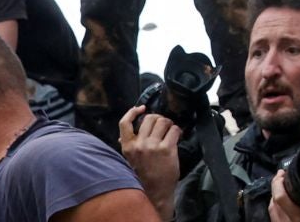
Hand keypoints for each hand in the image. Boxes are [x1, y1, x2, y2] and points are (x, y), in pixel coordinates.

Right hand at [118, 105, 180, 221]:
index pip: (124, 123)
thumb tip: (121, 136)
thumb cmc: (143, 175)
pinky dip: (178, 131)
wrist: (155, 192)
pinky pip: (174, 130)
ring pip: (163, 121)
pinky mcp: (167, 149)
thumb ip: (128, 146)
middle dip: (159, 118)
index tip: (141, 108)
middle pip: (150, 118)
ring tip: (170, 131)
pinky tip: (177, 137)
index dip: (133, 112)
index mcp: (128, 147)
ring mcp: (153, 146)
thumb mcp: (130, 160)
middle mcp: (139, 145)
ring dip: (169, 124)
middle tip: (163, 125)